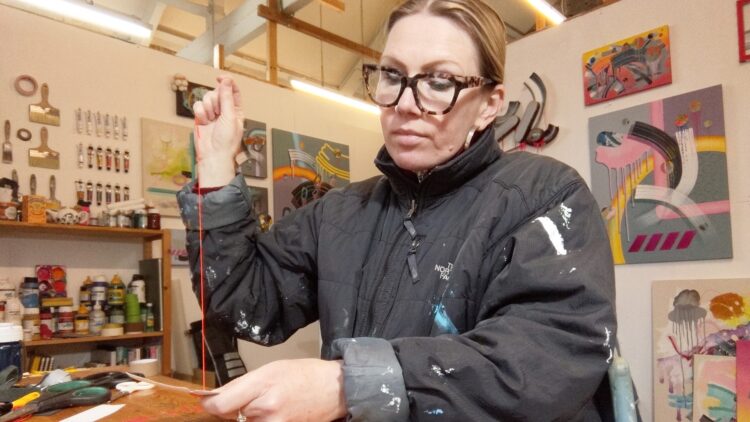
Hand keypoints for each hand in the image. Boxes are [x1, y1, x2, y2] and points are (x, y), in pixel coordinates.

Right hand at [193, 75, 243, 186]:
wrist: (213, 154)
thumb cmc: (226, 141)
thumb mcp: (230, 116)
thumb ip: (227, 97)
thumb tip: (226, 81)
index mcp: (236, 110)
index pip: (232, 90)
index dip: (227, 82)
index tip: (220, 78)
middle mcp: (224, 110)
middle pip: (217, 92)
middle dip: (215, 100)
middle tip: (217, 113)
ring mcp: (212, 113)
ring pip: (206, 98)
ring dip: (208, 108)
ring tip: (211, 120)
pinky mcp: (201, 117)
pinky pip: (197, 105)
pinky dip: (200, 113)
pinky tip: (204, 121)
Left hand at [201, 359, 346, 421]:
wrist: (335, 390)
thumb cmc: (305, 374)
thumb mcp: (271, 368)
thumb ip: (241, 384)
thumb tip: (212, 397)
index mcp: (263, 387)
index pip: (221, 404)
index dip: (209, 405)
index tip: (208, 402)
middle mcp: (267, 411)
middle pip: (231, 416)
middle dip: (232, 409)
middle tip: (249, 398)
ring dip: (247, 418)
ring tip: (267, 405)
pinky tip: (271, 414)